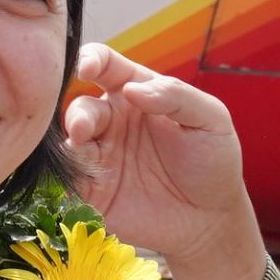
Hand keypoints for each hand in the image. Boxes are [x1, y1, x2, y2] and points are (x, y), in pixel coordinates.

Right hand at [64, 44, 264, 279]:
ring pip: (68, 143)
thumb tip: (133, 90)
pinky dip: (67, 180)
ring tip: (83, 156)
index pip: (105, 65)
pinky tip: (81, 182)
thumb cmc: (213, 160)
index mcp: (135, 92)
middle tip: (81, 129)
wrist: (211, 219)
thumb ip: (175, 96)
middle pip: (80, 107)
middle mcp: (110, 121)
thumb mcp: (209, 119)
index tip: (88, 68)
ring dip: (69, 147)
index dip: (91, 60)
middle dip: (77, 115)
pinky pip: (68, 182)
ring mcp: (98, 156)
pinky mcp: (92, 192)